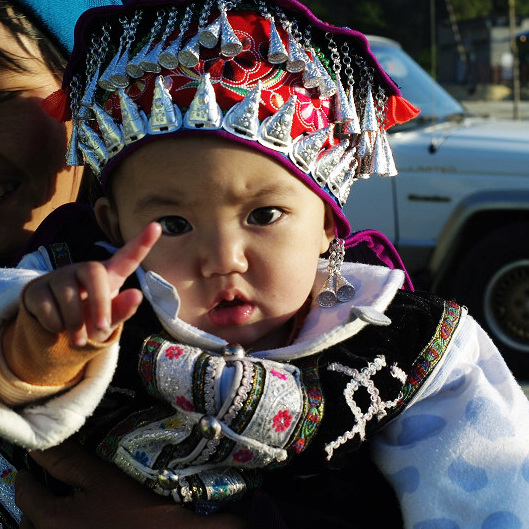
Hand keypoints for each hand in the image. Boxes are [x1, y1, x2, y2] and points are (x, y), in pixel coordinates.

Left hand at [15, 441, 246, 528]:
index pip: (25, 493)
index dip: (28, 475)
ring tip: (63, 503)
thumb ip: (66, 461)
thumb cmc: (137, 506)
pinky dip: (59, 528)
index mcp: (51, 520)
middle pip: (28, 519)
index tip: (33, 464)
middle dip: (35, 501)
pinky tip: (78, 520)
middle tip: (49, 483)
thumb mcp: (102, 477)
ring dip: (43, 519)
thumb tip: (40, 445)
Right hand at [24, 222, 161, 346]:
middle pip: (94, 273)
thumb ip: (123, 310)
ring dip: (75, 324)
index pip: (128, 257)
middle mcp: (84, 269)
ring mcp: (59, 276)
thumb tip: (137, 294)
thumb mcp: (109, 319)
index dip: (142, 243)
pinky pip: (47, 308)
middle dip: (99, 303)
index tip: (157, 227)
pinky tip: (56, 327)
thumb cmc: (90, 319)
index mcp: (109, 275)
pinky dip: (55, 326)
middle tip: (102, 328)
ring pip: (68, 296)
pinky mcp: (37, 288)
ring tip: (78, 338)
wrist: (54, 329)